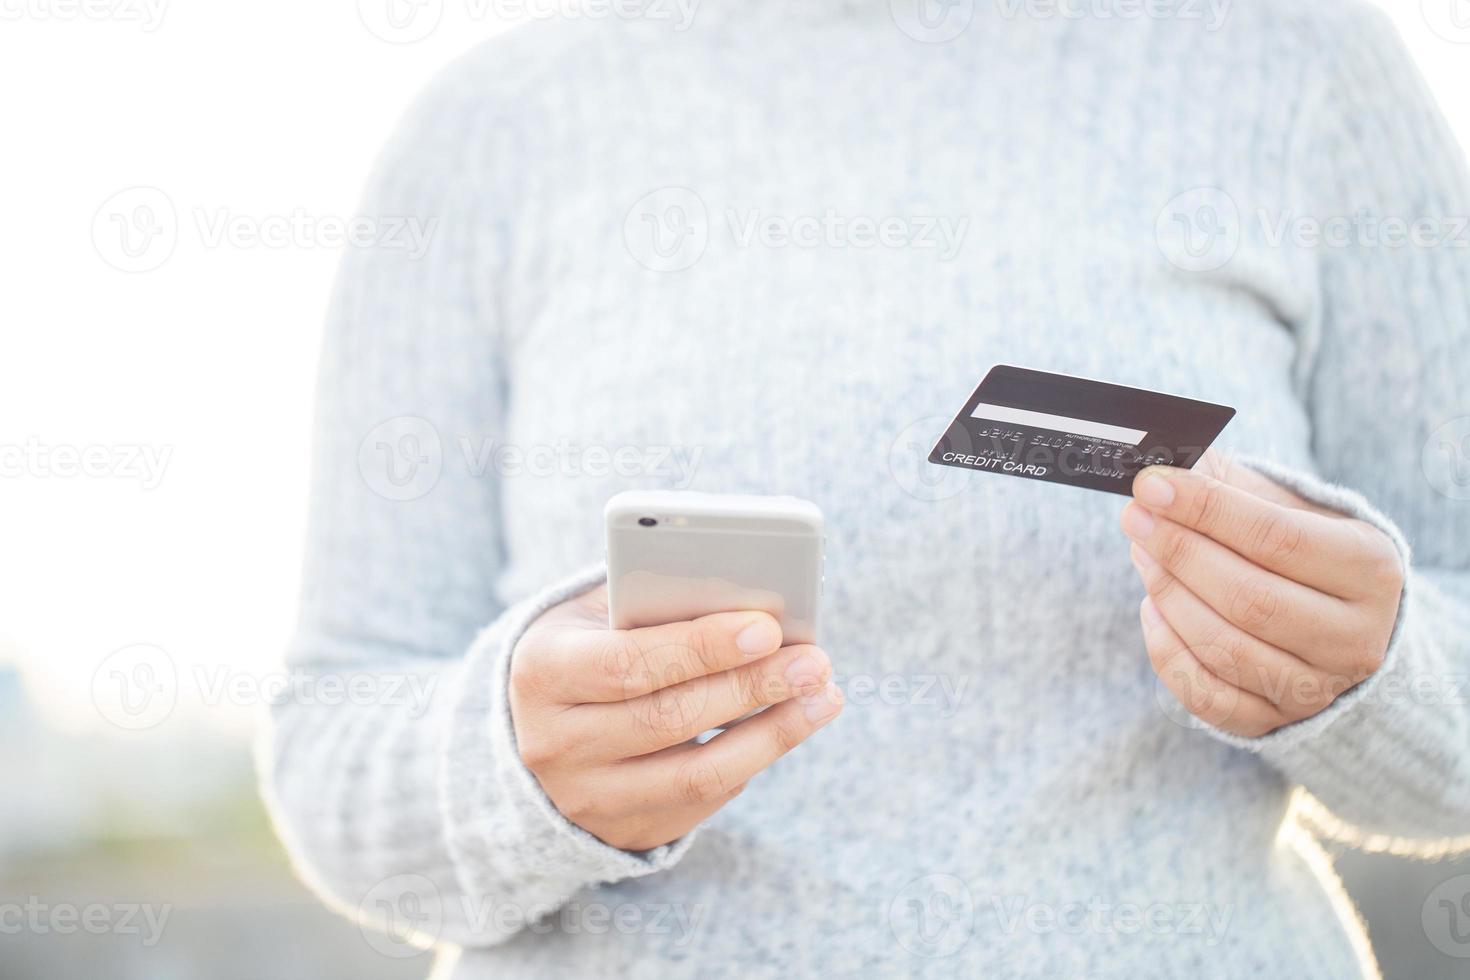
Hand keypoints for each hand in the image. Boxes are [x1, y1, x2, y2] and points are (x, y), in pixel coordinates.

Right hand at [507, 585, 842, 850]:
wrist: (540, 725)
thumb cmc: (590, 645)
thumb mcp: (600, 613)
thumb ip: (658, 601)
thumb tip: (752, 600)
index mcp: (543, 671)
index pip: (629, 663)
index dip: (701, 647)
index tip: (767, 627)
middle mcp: (555, 743)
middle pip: (668, 719)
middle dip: (751, 687)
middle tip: (813, 659)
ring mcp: (588, 797)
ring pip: (696, 773)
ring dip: (772, 733)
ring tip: (822, 695)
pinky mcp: (625, 830)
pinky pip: (704, 799)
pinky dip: (756, 759)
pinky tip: (792, 723)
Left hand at [1120, 452, 1403, 736]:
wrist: (1342, 627)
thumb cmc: (1304, 554)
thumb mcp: (1290, 509)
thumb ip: (1232, 485)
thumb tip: (1166, 462)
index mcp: (1370, 570)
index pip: (1277, 538)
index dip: (1206, 510)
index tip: (1150, 485)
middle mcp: (1355, 638)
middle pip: (1249, 598)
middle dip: (1179, 552)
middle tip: (1134, 517)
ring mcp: (1318, 689)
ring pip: (1225, 648)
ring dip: (1168, 596)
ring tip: (1141, 553)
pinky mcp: (1276, 724)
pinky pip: (1207, 696)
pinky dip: (1168, 652)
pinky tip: (1150, 609)